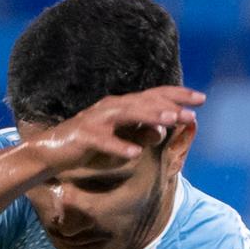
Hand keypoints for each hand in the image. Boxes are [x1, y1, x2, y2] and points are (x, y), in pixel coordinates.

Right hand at [28, 86, 205, 176]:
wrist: (49, 150)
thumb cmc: (85, 144)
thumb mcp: (118, 137)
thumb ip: (140, 133)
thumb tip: (163, 131)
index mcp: (121, 104)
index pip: (154, 95)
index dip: (178, 95)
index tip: (200, 99)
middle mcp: (112, 106)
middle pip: (145, 101)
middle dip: (170, 105)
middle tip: (192, 111)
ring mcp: (97, 120)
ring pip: (128, 114)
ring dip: (150, 117)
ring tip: (169, 123)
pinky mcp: (84, 136)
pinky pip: (105, 141)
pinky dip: (119, 146)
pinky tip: (135, 153)